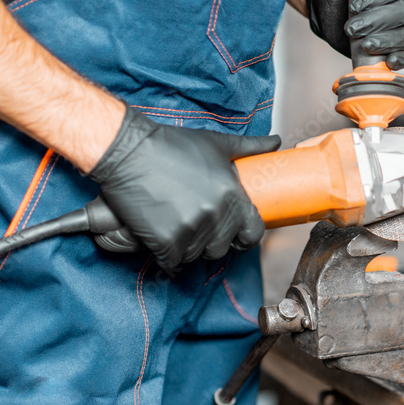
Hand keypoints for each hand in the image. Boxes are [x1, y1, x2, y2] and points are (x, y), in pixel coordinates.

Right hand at [88, 107, 280, 268]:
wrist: (128, 151)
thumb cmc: (171, 145)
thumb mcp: (216, 143)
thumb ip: (250, 147)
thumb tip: (276, 142)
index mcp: (232, 195)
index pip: (253, 232)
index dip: (246, 236)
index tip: (237, 236)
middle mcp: (215, 215)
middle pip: (222, 247)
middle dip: (212, 240)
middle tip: (197, 225)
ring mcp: (190, 230)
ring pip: (195, 255)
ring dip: (187, 246)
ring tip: (176, 225)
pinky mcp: (165, 241)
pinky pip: (172, 262)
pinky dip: (166, 254)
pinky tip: (160, 237)